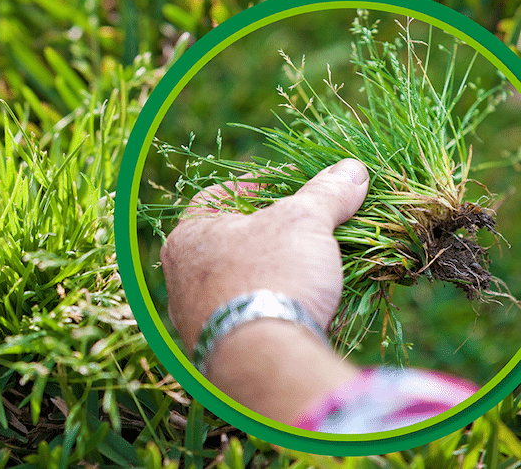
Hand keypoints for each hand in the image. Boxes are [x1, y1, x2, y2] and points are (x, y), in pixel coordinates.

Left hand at [160, 158, 369, 355]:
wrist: (265, 360)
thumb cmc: (273, 275)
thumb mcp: (304, 222)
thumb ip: (326, 194)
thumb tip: (352, 170)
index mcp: (188, 236)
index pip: (218, 195)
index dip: (257, 187)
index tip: (289, 190)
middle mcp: (179, 277)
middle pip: (229, 240)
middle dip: (268, 233)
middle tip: (304, 229)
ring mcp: (194, 318)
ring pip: (237, 281)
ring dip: (272, 272)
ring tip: (310, 267)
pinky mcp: (216, 349)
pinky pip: (245, 317)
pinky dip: (271, 306)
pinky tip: (300, 305)